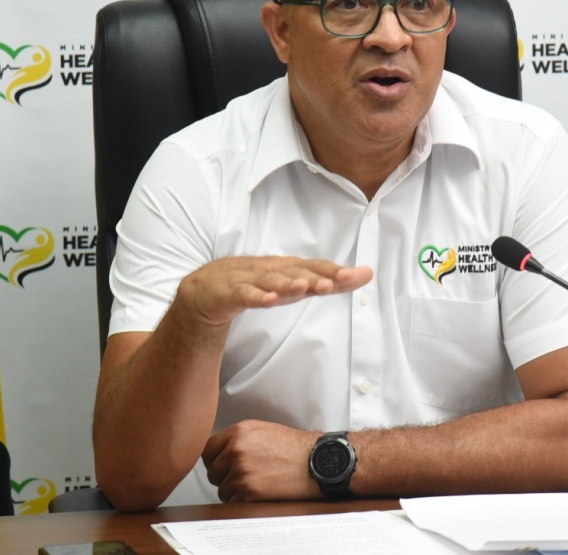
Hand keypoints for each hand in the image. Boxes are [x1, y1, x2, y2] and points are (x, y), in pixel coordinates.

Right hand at [175, 255, 372, 327]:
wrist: (204, 292)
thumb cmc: (255, 286)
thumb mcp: (290, 287)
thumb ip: (323, 283)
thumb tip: (363, 276)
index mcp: (287, 268)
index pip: (316, 268)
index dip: (337, 272)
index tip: (362, 275)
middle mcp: (270, 269)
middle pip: (297, 272)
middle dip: (318, 276)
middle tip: (338, 281)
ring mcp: (248, 279)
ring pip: (271, 281)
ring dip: (288, 283)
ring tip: (305, 287)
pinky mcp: (228, 292)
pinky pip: (243, 295)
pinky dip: (256, 296)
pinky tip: (268, 300)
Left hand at [202, 420, 318, 501]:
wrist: (315, 462)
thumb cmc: (294, 447)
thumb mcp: (262, 430)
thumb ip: (238, 438)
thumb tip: (220, 451)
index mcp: (238, 432)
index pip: (207, 449)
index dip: (213, 459)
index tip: (220, 465)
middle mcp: (236, 450)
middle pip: (212, 471)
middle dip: (224, 476)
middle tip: (241, 476)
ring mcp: (241, 471)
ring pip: (221, 489)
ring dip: (234, 491)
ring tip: (254, 484)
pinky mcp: (248, 491)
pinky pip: (233, 501)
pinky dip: (243, 501)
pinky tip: (259, 493)